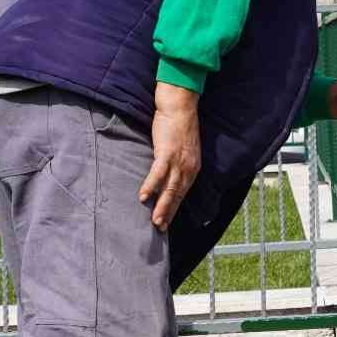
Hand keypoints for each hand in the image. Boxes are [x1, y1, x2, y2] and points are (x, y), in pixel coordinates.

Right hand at [139, 82, 201, 230]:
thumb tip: (168, 175)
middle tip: (160, 229)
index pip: (183, 192)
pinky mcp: (167, 153)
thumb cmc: (178, 126)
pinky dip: (151, 186)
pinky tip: (143, 197)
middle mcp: (188, 167)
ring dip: (162, 206)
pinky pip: (158, 173)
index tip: (168, 220)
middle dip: (169, 213)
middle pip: (178, 195)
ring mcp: (178, 161)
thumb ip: (177, 163)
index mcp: (193, 167)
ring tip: (155, 221)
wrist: (179, 107)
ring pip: (170, 188)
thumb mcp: (183, 149)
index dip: (175, 207)